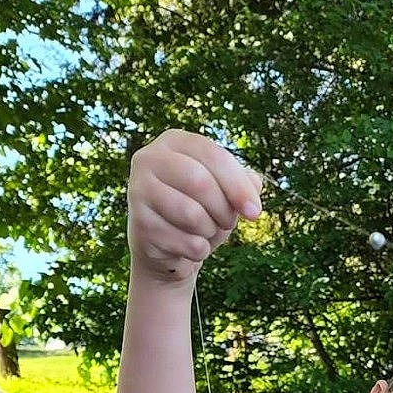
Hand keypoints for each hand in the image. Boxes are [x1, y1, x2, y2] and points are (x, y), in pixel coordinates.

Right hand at [127, 129, 264, 283]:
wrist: (167, 247)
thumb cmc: (201, 210)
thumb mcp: (225, 191)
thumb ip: (245, 181)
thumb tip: (254, 184)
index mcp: (174, 141)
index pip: (214, 156)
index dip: (239, 186)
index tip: (255, 213)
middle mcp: (149, 158)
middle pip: (200, 183)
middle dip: (224, 210)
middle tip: (227, 223)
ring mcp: (138, 190)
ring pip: (192, 214)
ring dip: (210, 231)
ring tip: (205, 231)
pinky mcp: (138, 224)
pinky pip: (185, 242)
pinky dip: (198, 250)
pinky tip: (188, 246)